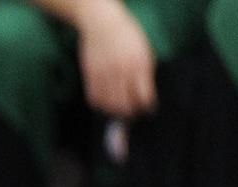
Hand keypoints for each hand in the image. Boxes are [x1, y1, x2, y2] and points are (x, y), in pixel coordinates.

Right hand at [76, 0, 156, 116]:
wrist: (102, 23)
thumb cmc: (127, 35)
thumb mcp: (144, 51)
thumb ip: (145, 72)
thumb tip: (144, 93)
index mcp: (139, 65)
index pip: (144, 96)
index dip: (146, 105)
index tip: (147, 107)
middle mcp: (121, 72)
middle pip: (125, 104)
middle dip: (130, 112)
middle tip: (132, 112)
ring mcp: (104, 74)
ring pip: (109, 104)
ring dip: (115, 110)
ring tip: (119, 109)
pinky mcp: (90, 75)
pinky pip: (94, 98)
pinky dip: (100, 104)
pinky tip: (105, 102)